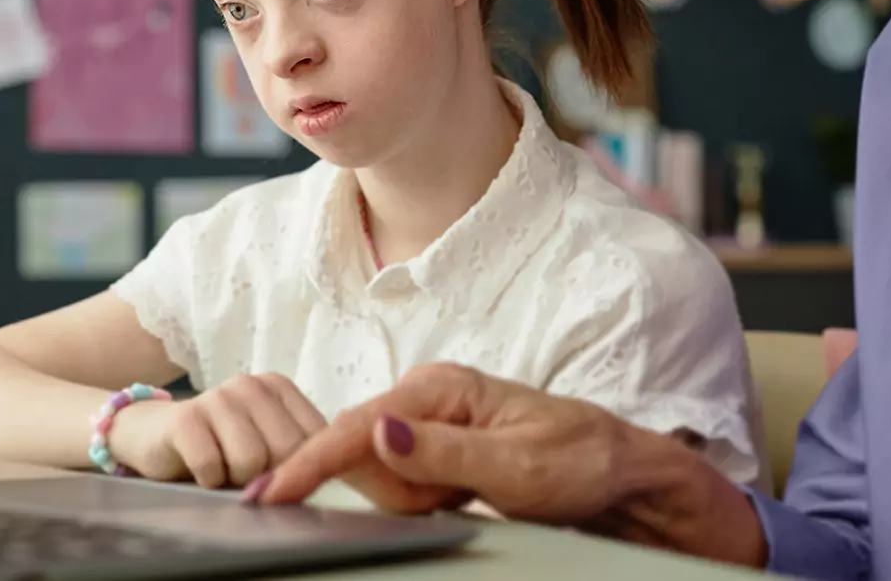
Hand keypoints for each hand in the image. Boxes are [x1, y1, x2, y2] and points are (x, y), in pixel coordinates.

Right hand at [109, 373, 326, 488]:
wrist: (154, 435)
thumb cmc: (220, 446)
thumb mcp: (266, 442)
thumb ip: (297, 452)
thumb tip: (322, 476)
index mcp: (278, 387)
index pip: (316, 438)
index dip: (301, 469)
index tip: (280, 476)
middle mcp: (250, 384)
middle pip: (287, 451)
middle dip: (268, 477)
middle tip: (244, 473)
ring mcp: (216, 397)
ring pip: (251, 461)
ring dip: (235, 480)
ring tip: (221, 468)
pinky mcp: (185, 418)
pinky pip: (211, 467)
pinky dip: (208, 480)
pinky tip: (199, 469)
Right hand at [256, 363, 766, 565]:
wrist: (621, 475)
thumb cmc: (581, 462)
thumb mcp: (519, 468)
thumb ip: (443, 453)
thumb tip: (379, 433)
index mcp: (439, 387)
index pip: (355, 426)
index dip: (308, 462)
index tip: (270, 493)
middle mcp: (424, 398)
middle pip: (360, 457)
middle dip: (395, 493)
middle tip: (459, 500)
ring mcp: (426, 425)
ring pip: (378, 478)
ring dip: (414, 501)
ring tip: (472, 496)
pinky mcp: (431, 450)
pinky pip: (399, 487)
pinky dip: (422, 503)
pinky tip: (463, 497)